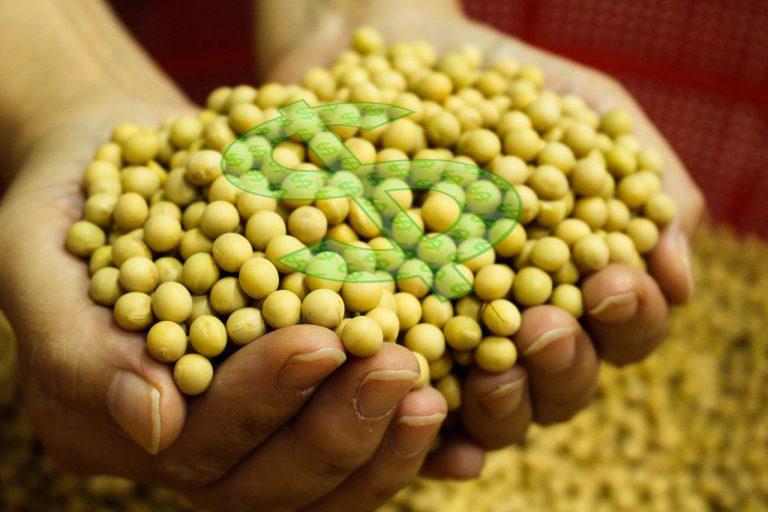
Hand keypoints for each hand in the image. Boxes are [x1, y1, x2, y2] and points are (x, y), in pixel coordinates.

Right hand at [0, 92, 447, 510]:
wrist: (116, 156)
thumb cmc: (65, 198)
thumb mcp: (36, 258)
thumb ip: (79, 347)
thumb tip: (152, 424)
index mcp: (128, 425)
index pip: (202, 446)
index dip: (264, 402)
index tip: (321, 342)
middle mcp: (198, 440)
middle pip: (278, 476)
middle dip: (342, 427)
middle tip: (402, 371)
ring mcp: (259, 419)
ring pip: (331, 470)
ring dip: (390, 437)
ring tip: (439, 387)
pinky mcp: (308, 386)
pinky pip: (366, 427)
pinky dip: (416, 432)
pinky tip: (467, 415)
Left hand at [260, 1, 704, 478]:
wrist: (395, 62)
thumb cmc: (501, 87)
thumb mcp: (581, 111)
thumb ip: (639, 181)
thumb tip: (676, 276)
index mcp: (576, 282)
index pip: (624, 327)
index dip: (630, 317)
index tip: (614, 283)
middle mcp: (518, 325)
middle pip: (561, 383)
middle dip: (562, 363)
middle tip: (543, 328)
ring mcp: (450, 342)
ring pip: (492, 408)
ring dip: (503, 402)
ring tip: (490, 371)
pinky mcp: (383, 341)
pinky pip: (402, 404)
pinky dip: (415, 424)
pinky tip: (418, 413)